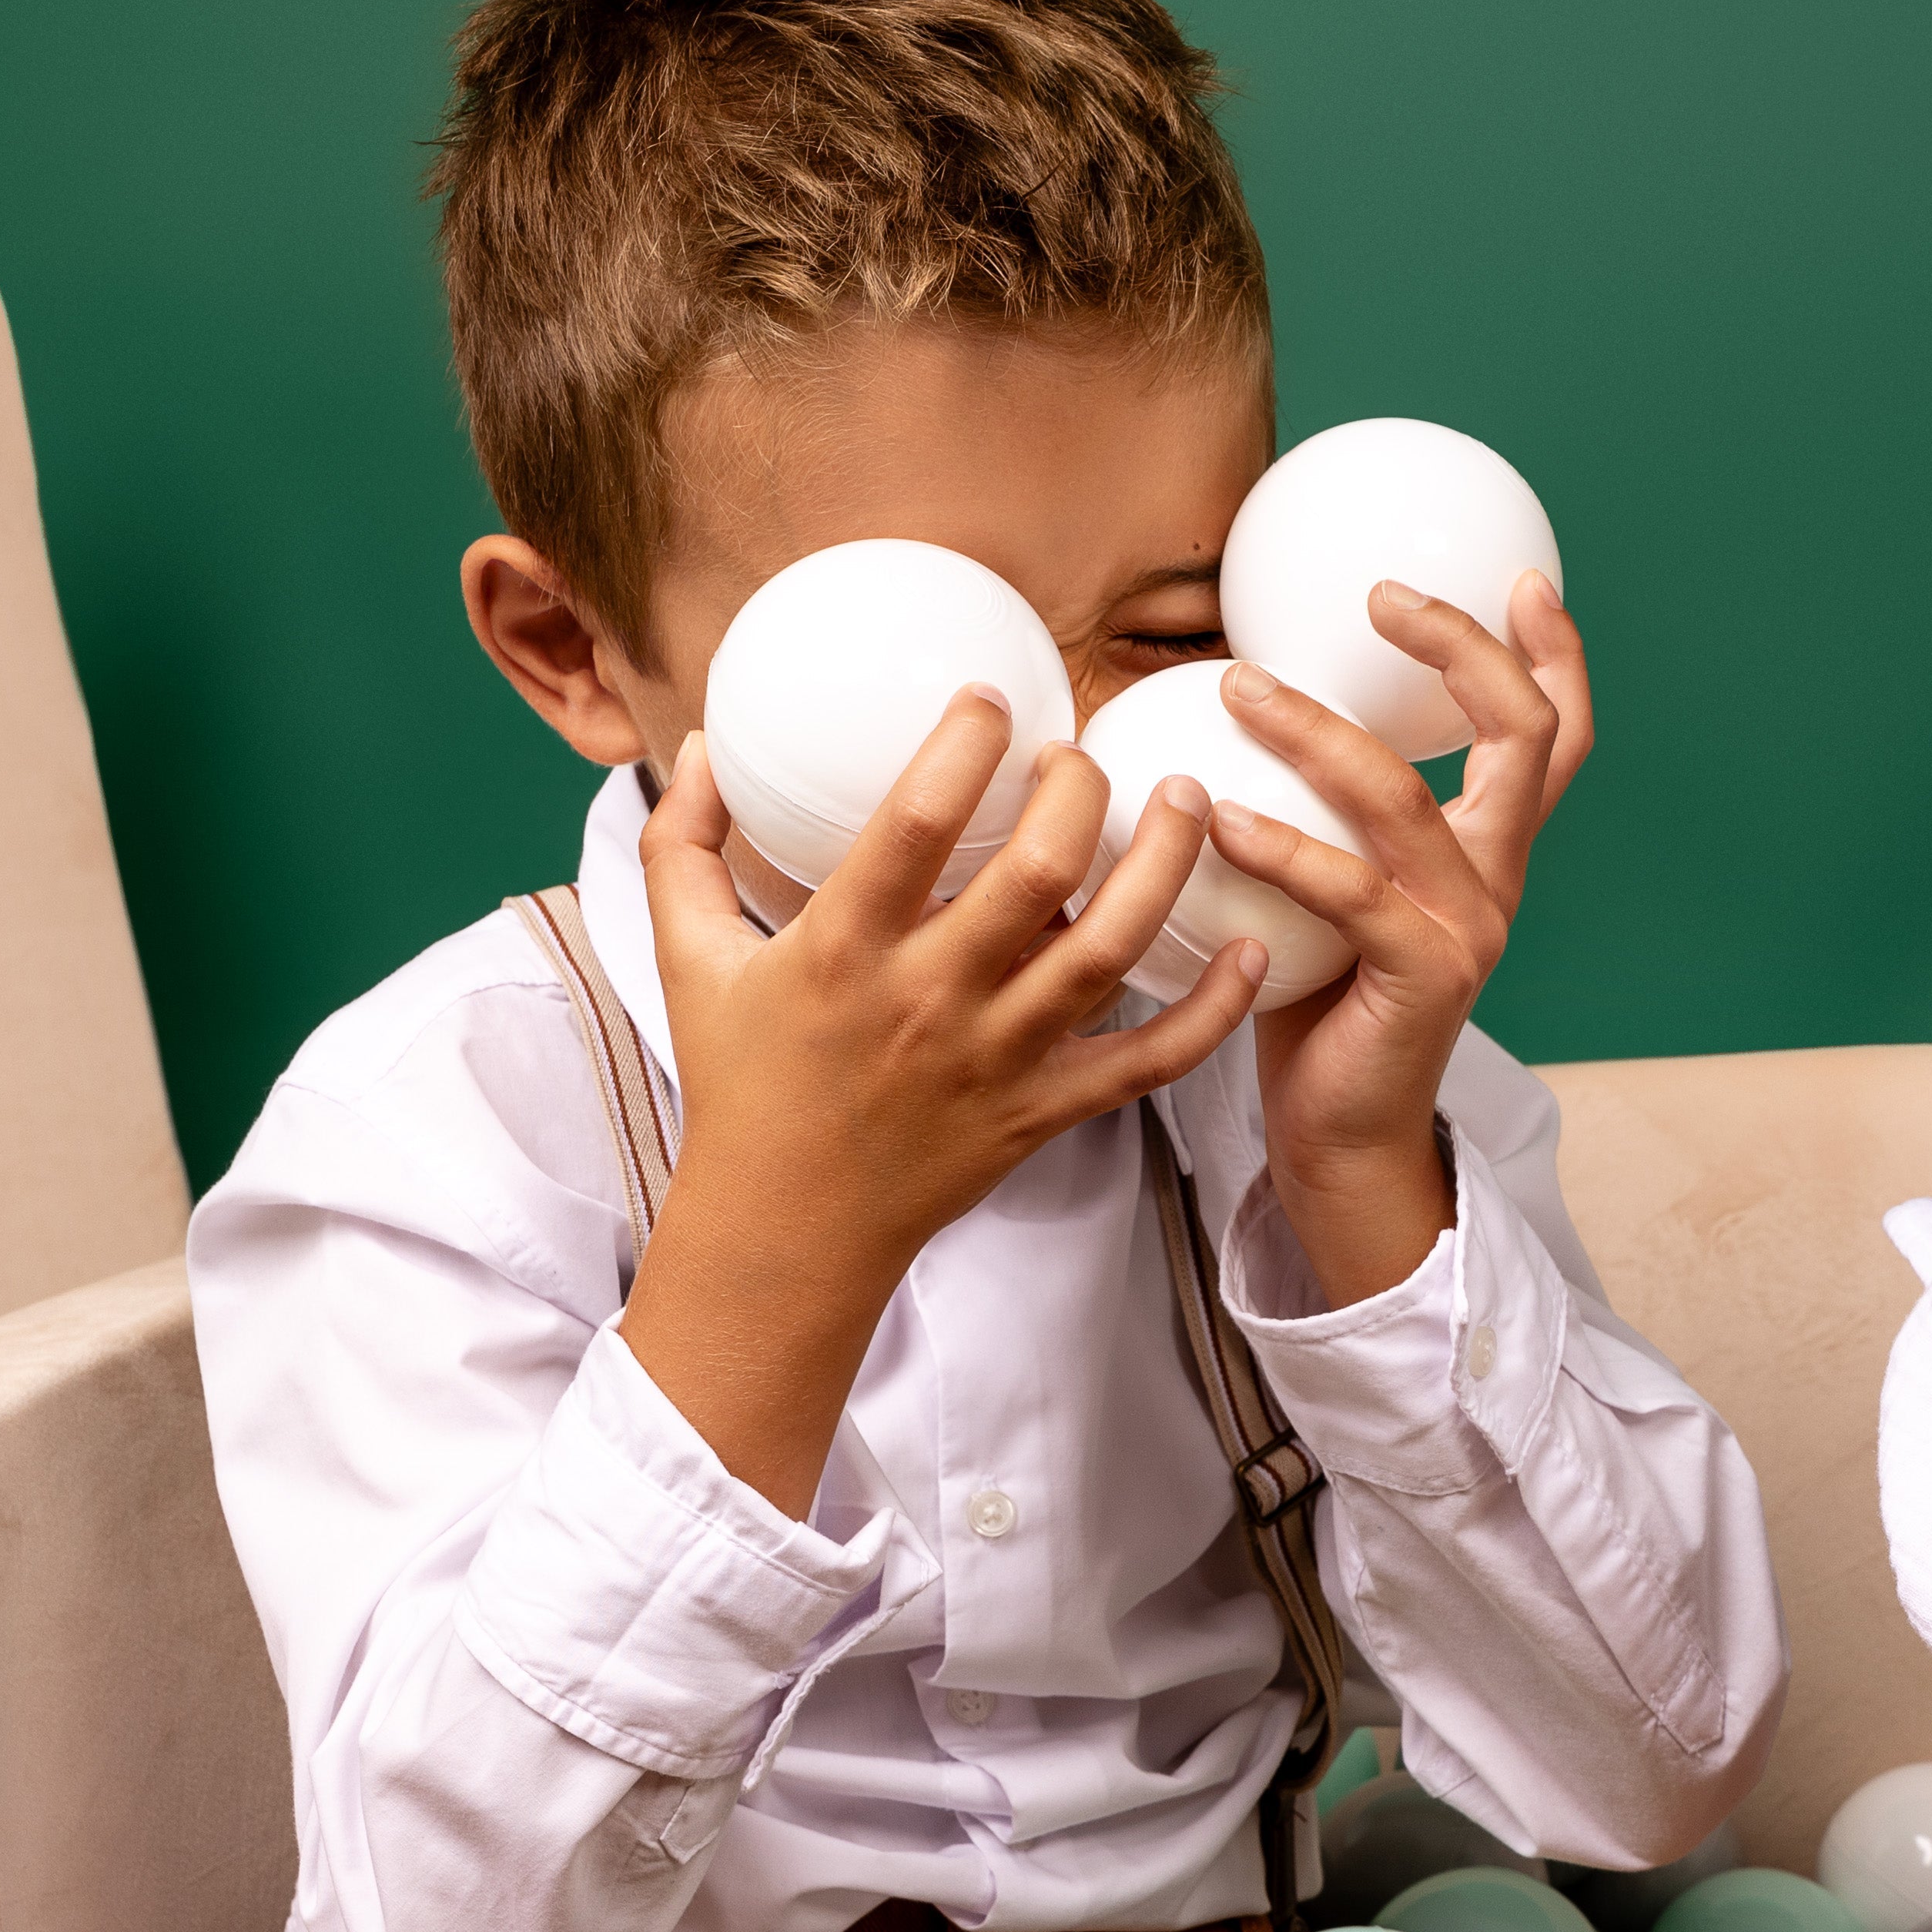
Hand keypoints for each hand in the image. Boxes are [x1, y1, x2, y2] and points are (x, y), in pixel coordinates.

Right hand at [620, 703, 1262, 1510]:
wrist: (785, 1234)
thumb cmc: (742, 1085)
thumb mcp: (686, 960)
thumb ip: (681, 846)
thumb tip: (695, 748)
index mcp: (842, 949)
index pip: (914, 823)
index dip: (964, 745)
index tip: (991, 697)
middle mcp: (930, 999)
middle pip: (1039, 872)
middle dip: (1081, 790)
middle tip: (1084, 754)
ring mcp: (998, 1059)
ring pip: (1111, 949)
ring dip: (1164, 864)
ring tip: (1189, 799)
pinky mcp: (1046, 1111)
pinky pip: (1151, 1060)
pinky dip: (1212, 1009)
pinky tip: (1250, 949)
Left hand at [1203, 570, 1592, 1304]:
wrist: (1342, 1135)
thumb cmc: (1318, 1000)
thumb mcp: (1332, 885)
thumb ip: (1317, 807)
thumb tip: (1231, 697)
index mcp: (1488, 850)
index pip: (1553, 736)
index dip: (1553, 652)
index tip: (1518, 574)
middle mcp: (1498, 877)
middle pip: (1523, 738)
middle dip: (1465, 651)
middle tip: (1386, 597)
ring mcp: (1470, 927)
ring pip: (1408, 799)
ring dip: (1318, 731)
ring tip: (1240, 686)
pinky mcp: (1424, 976)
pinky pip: (1349, 891)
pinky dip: (1279, 845)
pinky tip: (1216, 816)